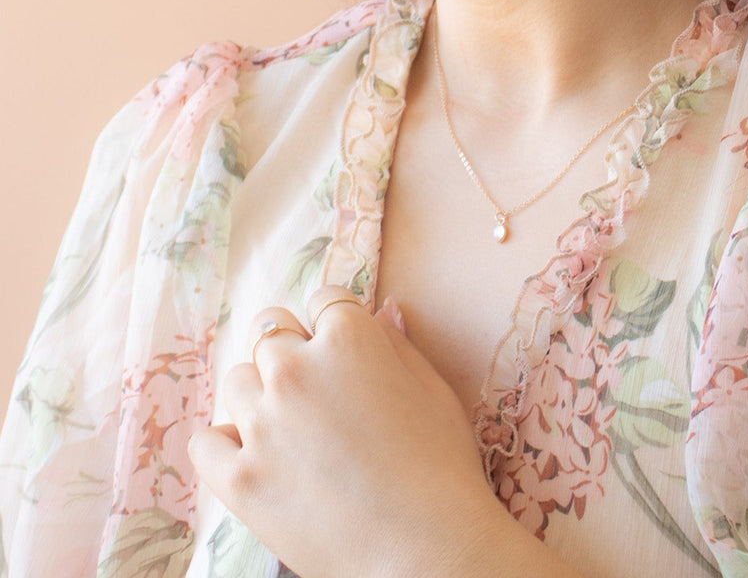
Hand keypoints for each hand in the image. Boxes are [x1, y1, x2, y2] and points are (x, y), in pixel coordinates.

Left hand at [188, 285, 499, 577]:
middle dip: (293, 350)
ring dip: (260, 393)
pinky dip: (225, 443)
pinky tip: (256, 455)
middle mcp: (295, 369)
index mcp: (348, 339)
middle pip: (271, 331)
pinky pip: (205, 440)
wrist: (424, 547)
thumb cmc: (441, 465)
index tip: (346, 349)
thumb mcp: (433, 388)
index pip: (325, 299)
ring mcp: (261, 423)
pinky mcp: (238, 477)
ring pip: (237, 379)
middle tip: (321, 390)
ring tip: (294, 428)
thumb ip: (398, 342)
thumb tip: (380, 309)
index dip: (338, 322)